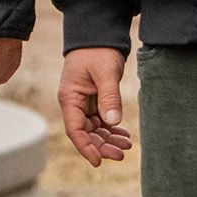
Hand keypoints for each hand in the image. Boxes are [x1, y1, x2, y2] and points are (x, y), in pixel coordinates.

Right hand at [59, 46, 132, 166]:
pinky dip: (111, 128)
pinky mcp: (93, 99)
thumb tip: (112, 122)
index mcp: (70, 98)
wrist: (99, 35)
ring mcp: (83, 102)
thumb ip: (109, 98)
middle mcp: (74, 102)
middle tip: (122, 153)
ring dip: (108, 138)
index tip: (99, 161)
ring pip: (94, 128)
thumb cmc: (98, 51)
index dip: (86, 147)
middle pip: (85, 132)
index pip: (75, 130)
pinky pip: (100, 120)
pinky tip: (123, 133)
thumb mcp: (105, 73)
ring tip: (127, 145)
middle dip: (102, 145)